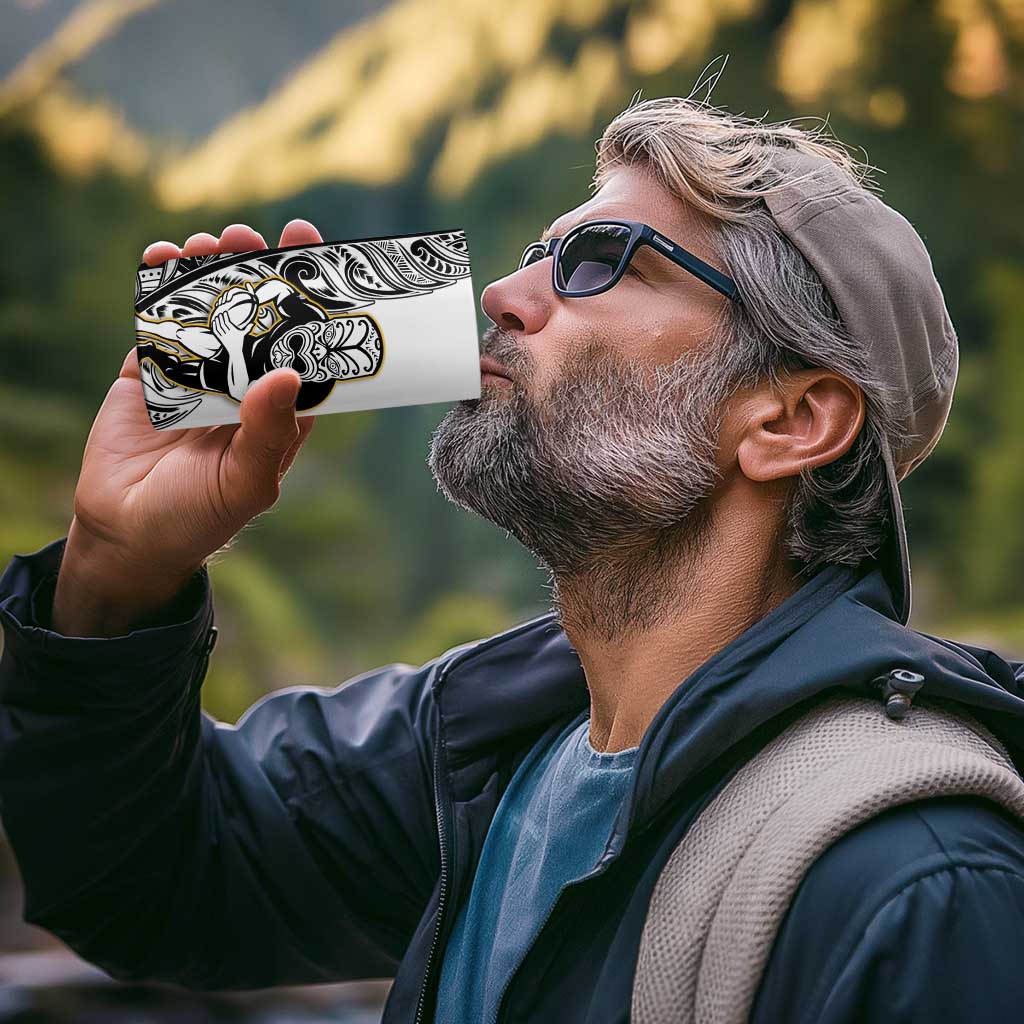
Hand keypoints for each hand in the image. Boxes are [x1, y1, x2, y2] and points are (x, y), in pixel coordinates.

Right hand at [52, 220, 323, 635]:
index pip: (303, 343)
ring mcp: (197, 373)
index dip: (310, 298)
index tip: (313, 251)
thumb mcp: (246, 482)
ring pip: (209, 308)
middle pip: (256, 313)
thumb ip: (268, 431)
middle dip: (257, 269)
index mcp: (279, 407)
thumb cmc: (200, 517)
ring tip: (210, 242)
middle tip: (252, 236)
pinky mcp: (151, 370)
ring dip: (210, 270)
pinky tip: (162, 258)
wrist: (127, 533)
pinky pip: (158, 320)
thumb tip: (288, 374)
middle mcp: (244, 383)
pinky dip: (159, 286)